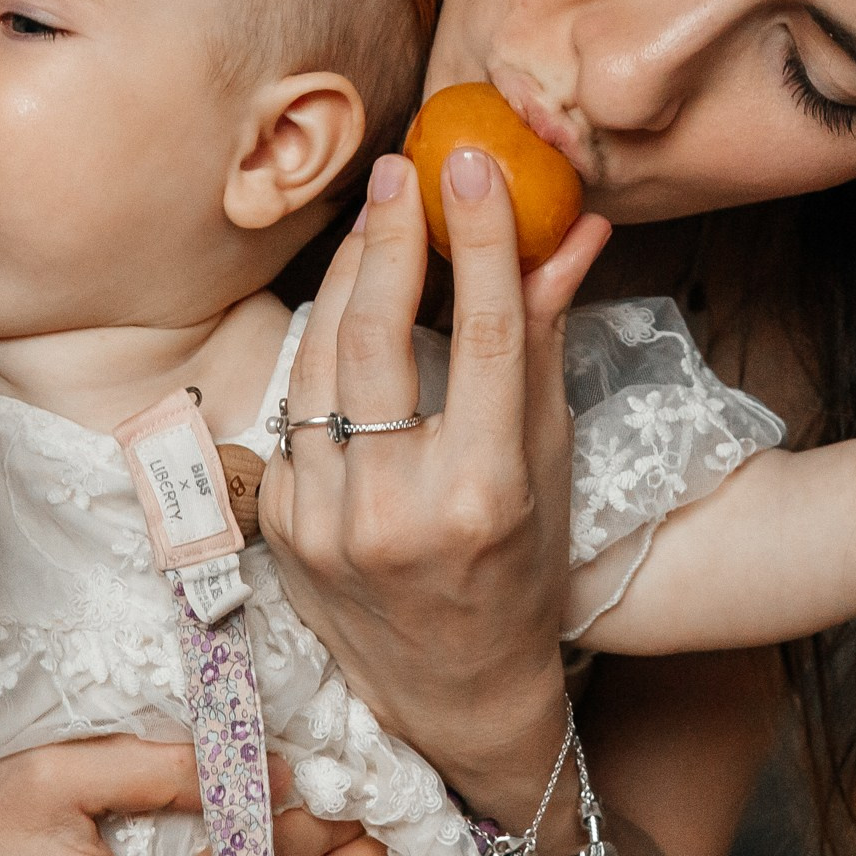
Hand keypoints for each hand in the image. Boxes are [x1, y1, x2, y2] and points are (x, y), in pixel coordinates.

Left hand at [259, 150, 611, 841]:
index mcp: (482, 496)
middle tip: (403, 169)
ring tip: (378, 217)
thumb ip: (545, 340)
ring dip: (349, 277)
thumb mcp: (547, 458)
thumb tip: (572, 230)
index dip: (482, 240)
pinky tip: (350, 299)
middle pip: (379, 337)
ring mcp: (326, 521)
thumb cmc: (520, 565)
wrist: (451, 689)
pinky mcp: (282, 523)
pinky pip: (299, 406)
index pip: (487, 338)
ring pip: (321, 360)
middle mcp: (396, 511)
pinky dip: (326, 346)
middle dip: (390, 238)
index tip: (475, 166)